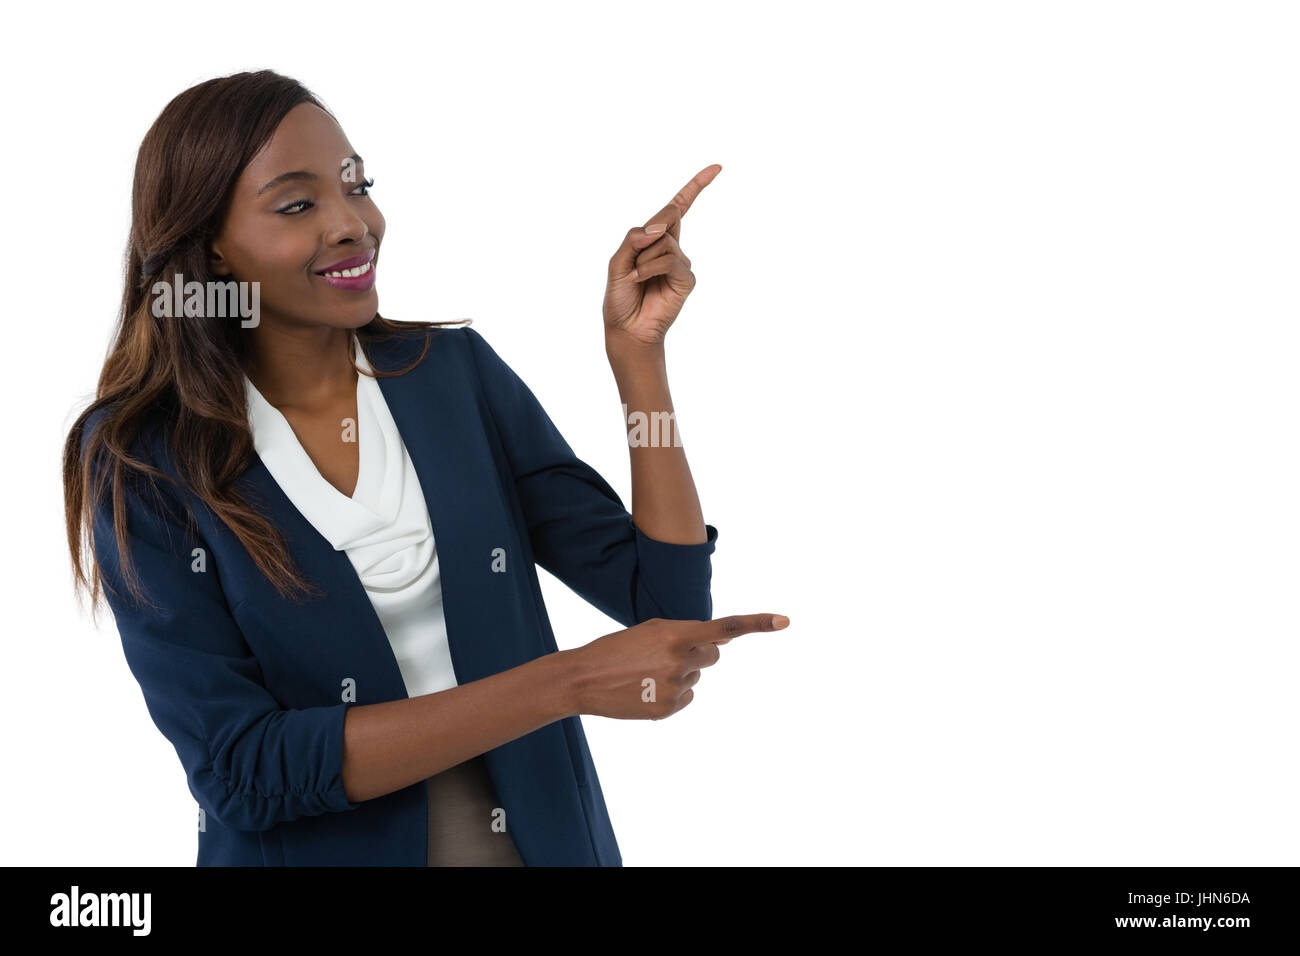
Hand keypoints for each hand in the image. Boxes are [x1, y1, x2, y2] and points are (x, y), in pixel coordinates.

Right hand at [562, 613, 789, 719]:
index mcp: (676, 635)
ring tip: (646, 672)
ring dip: (679, 672)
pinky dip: (672, 693)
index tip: (785, 620)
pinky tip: (646, 689)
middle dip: (698, 652)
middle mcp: (680, 661)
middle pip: (713, 655)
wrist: (581, 679)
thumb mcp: (651, 630)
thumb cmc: (616, 648)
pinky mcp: (669, 710)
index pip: (725, 628)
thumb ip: (686, 632)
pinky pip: (687, 697)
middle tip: (665, 652)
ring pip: (696, 676)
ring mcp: (675, 688)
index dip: (758, 623)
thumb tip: (723, 643)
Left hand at [604, 164, 720, 352]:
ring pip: (664, 242)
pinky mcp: (686, 279)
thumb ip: (633, 238)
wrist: (626, 328)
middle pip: (667, 217)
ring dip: (643, 259)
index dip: (696, 186)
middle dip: (646, 235)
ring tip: (636, 278)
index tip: (717, 168)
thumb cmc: (621, 296)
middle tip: (633, 264)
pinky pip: (670, 260)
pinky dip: (650, 268)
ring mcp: (681, 263)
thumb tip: (657, 228)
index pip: (679, 208)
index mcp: (656, 239)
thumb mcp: (617, 261)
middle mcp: (672, 247)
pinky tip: (641, 280)